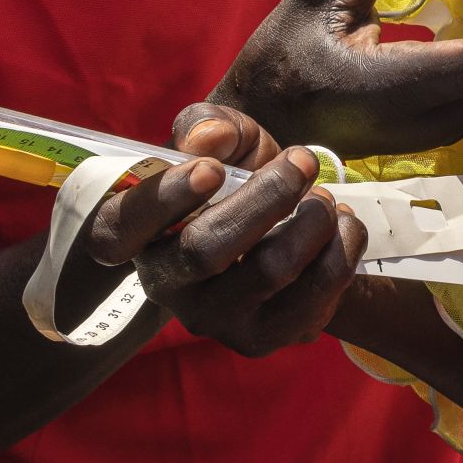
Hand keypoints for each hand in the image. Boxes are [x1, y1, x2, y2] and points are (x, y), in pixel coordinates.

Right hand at [85, 106, 365, 358]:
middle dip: (266, 197)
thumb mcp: (227, 140)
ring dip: (311, 223)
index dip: (162, 201)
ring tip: (324, 198)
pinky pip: (313, 296)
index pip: (119, 231)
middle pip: (206, 250)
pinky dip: (341, 249)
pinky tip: (343, 226)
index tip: (211, 169)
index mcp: (137, 233)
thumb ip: (209, 125)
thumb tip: (205, 138)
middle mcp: (165, 285)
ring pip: (267, 272)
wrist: (294, 229)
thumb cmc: (243, 179)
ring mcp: (214, 319)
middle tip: (303, 161)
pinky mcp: (262, 338)